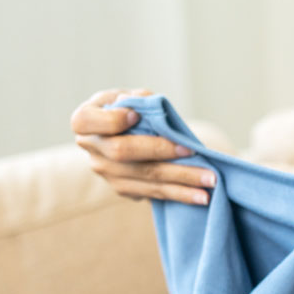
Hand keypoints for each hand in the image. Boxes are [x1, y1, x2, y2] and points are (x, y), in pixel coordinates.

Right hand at [70, 88, 215, 204]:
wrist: (129, 132)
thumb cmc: (132, 108)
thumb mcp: (132, 97)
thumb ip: (140, 101)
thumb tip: (148, 109)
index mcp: (84, 120)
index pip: (89, 122)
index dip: (112, 120)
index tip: (137, 116)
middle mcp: (91, 148)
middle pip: (123, 153)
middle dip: (160, 152)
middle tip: (192, 151)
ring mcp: (106, 172)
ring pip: (144, 179)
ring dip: (180, 183)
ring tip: (209, 182)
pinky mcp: (123, 189)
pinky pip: (153, 193)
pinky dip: (179, 195)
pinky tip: (201, 196)